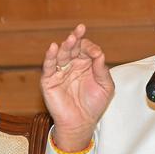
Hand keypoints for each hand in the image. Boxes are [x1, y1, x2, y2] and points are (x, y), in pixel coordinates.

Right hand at [41, 24, 113, 151]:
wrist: (81, 123)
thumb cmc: (94, 105)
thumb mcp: (106, 86)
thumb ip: (102, 70)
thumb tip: (100, 53)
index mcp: (86, 64)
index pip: (86, 49)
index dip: (90, 47)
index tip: (96, 53)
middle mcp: (72, 65)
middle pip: (72, 47)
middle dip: (76, 39)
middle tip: (79, 30)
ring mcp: (60, 72)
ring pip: (61, 54)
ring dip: (65, 45)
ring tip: (70, 39)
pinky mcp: (49, 80)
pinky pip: (48, 66)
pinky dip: (50, 56)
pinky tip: (53, 48)